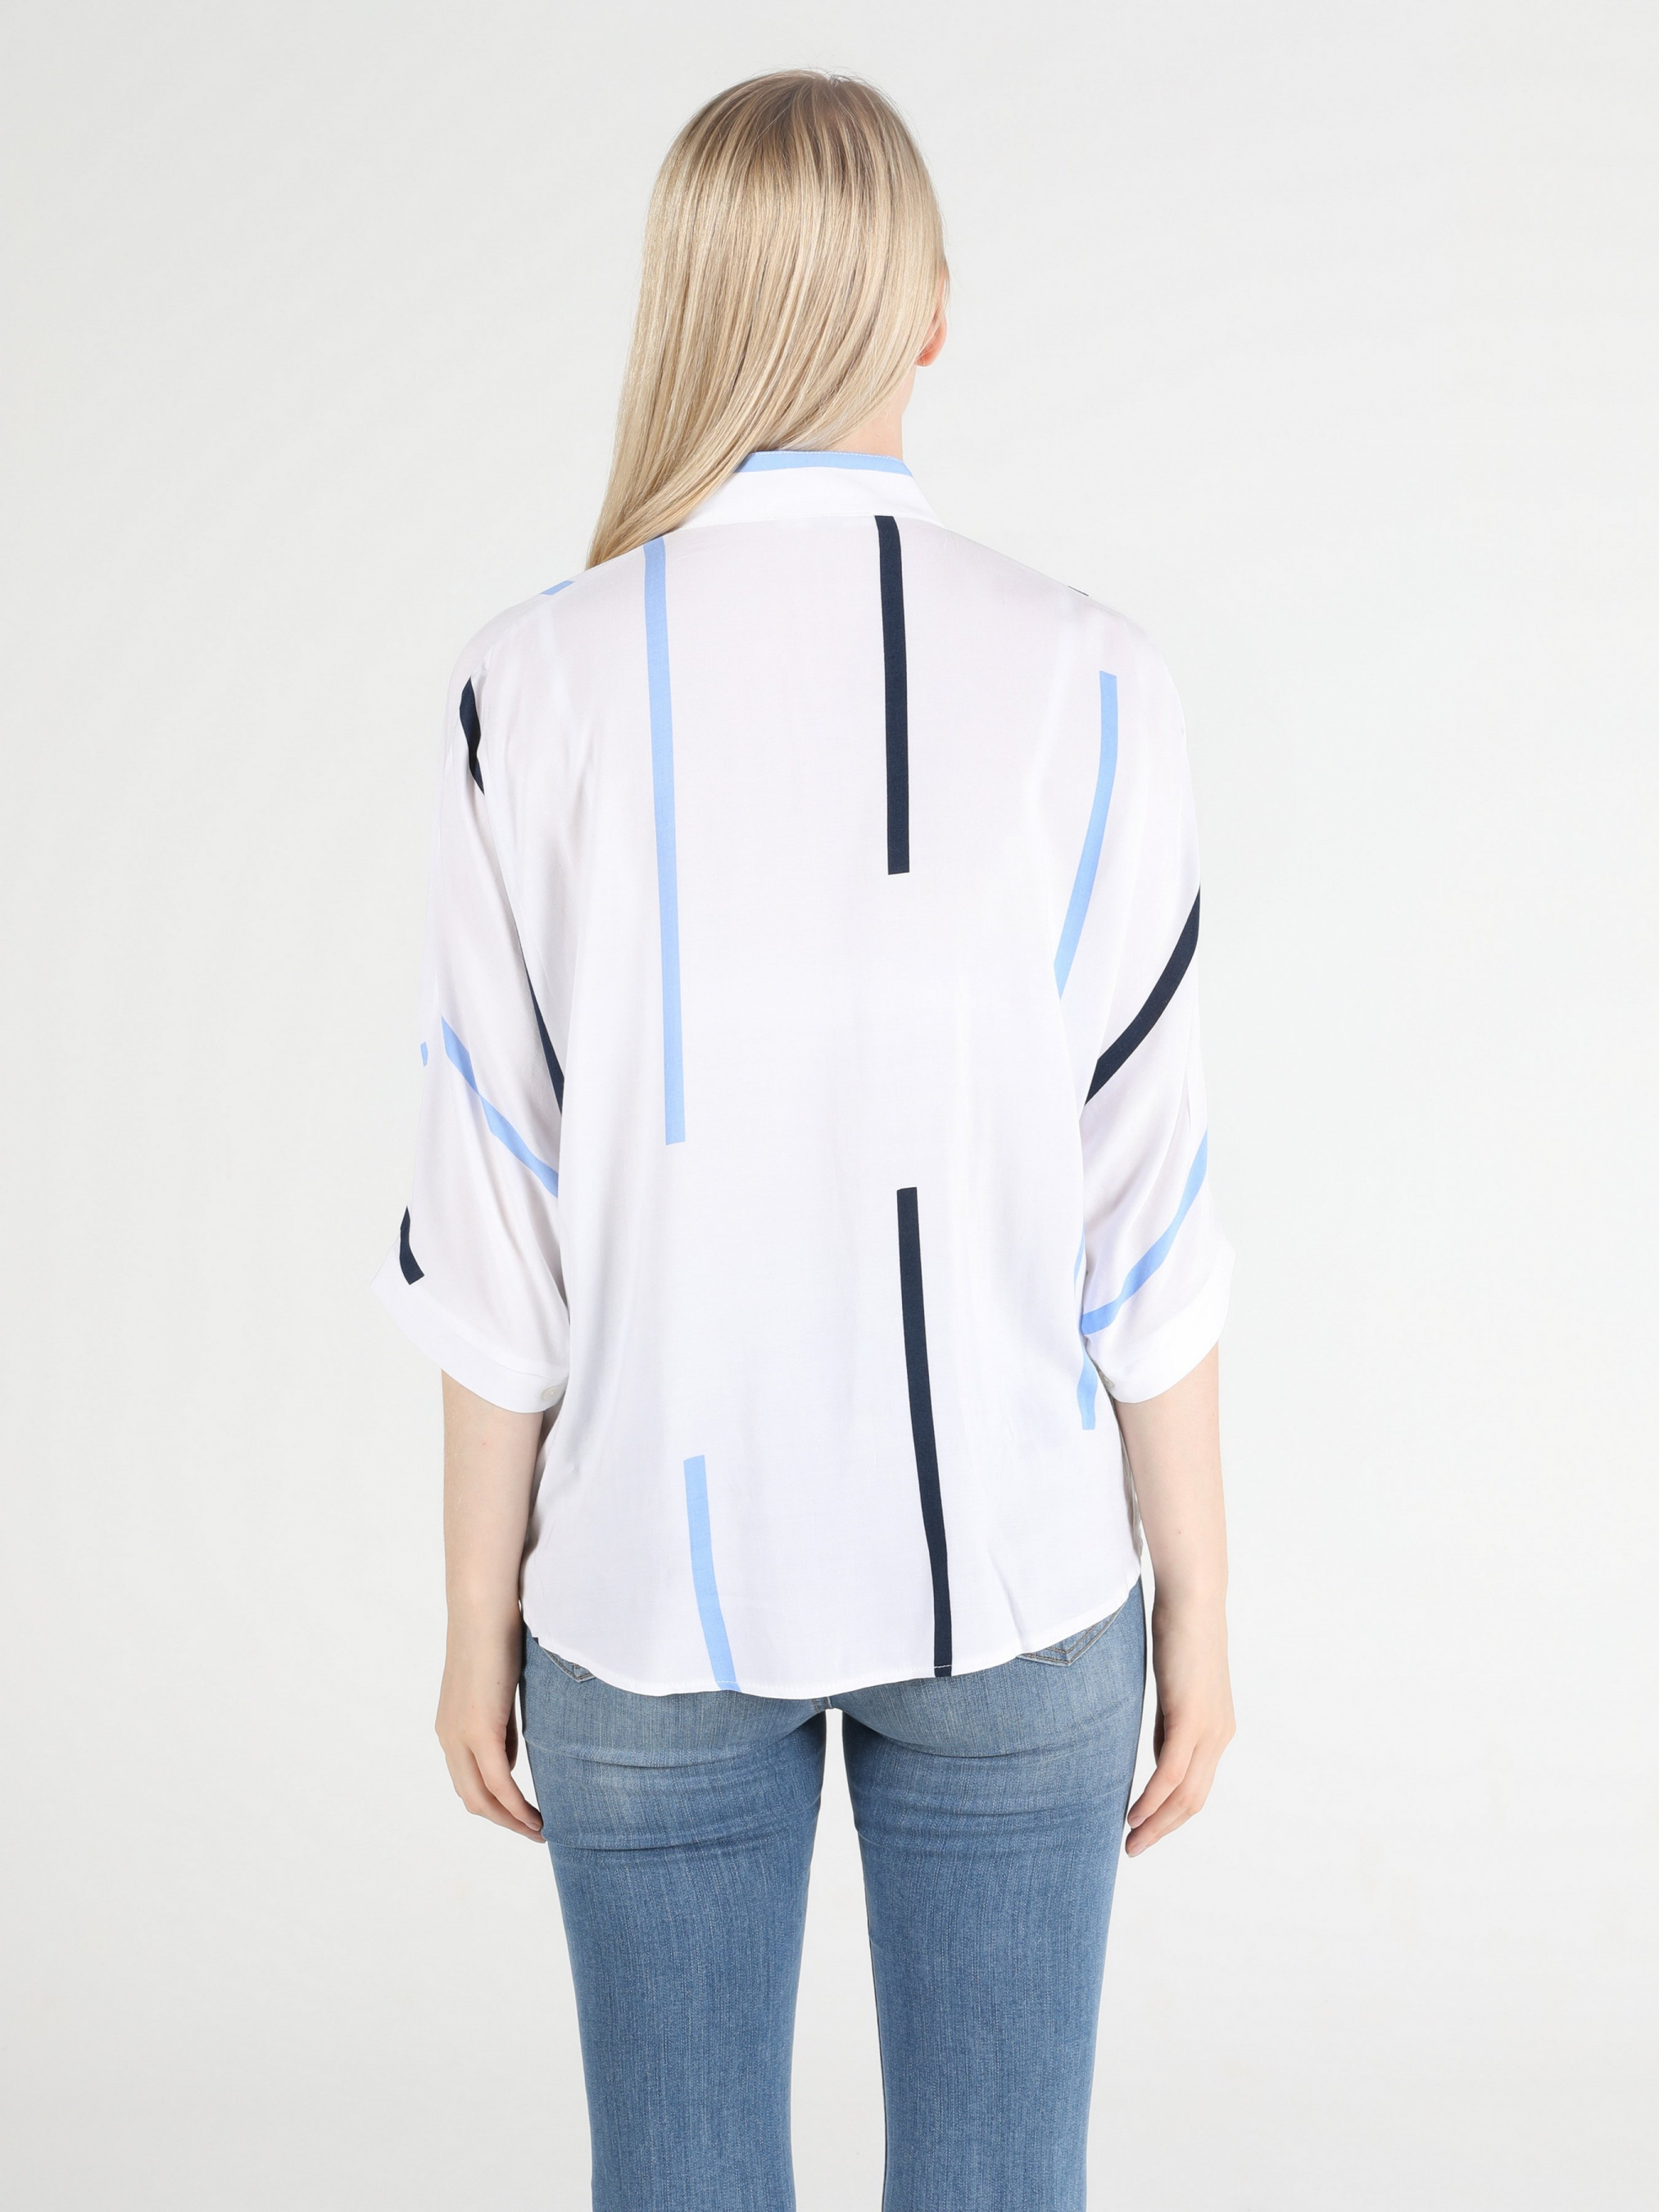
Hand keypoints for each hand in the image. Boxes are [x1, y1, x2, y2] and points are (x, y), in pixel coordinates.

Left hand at [435, 1602, 542, 1840]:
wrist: (483, 1609)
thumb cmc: (496, 1637)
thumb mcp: (497, 1689)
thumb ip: (499, 1723)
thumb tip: (508, 1754)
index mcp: (450, 1728)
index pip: (468, 1781)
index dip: (494, 1804)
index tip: (522, 1814)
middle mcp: (448, 1738)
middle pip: (471, 1798)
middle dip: (503, 1821)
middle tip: (533, 1831)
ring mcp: (461, 1736)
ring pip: (482, 1798)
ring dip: (510, 1820)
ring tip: (538, 1830)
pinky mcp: (480, 1730)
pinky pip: (498, 1782)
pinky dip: (516, 1806)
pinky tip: (534, 1816)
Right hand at [1124, 1590, 1233, 1855]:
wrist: (1194, 1600)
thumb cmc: (1180, 1634)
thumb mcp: (1174, 1688)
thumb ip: (1169, 1724)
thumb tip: (1159, 1754)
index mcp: (1216, 1731)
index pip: (1196, 1787)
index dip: (1171, 1813)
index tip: (1144, 1828)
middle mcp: (1219, 1736)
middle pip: (1194, 1800)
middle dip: (1164, 1829)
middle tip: (1135, 1848)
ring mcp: (1209, 1730)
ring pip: (1185, 1795)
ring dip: (1156, 1823)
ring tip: (1131, 1840)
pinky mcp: (1191, 1719)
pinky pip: (1171, 1774)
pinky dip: (1152, 1800)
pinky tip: (1134, 1814)